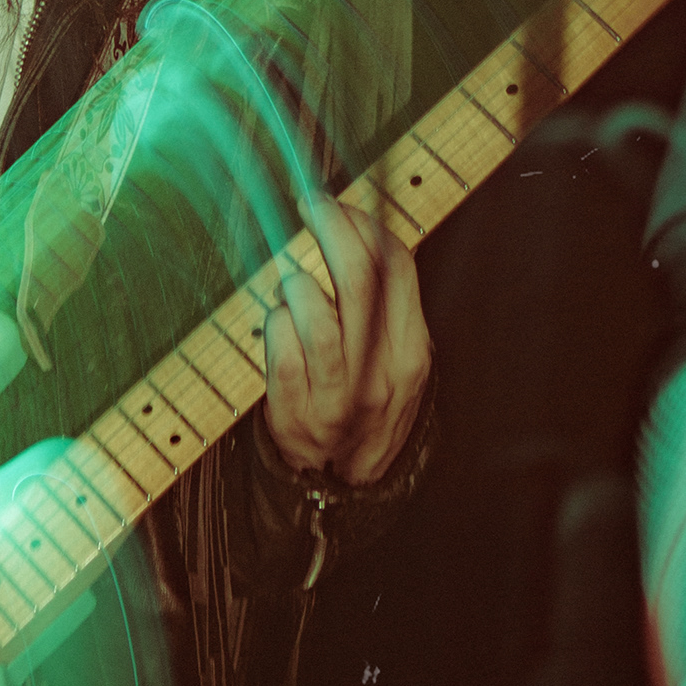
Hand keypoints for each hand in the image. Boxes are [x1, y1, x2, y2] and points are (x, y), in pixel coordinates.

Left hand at [262, 195, 431, 485]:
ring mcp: (338, 398)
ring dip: (298, 286)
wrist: (344, 483)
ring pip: (317, 320)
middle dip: (331, 231)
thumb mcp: (393, 357)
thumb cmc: (364, 401)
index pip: (396, 269)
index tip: (340, 203)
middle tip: (310, 207)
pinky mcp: (296, 414)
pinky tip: (276, 319)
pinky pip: (281, 354)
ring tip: (291, 280)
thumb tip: (354, 229)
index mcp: (411, 352)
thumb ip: (383, 303)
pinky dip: (275, 326)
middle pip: (358, 283)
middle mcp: (379, 374)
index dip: (366, 226)